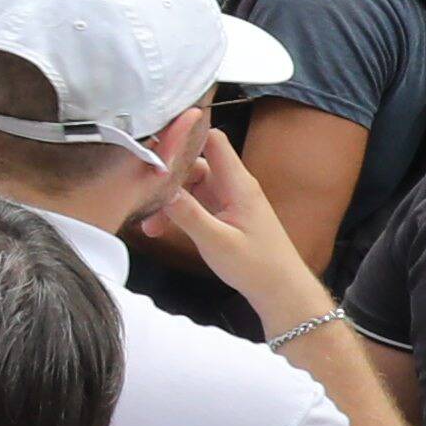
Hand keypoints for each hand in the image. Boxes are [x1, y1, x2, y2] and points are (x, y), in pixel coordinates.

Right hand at [135, 107, 333, 326]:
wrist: (282, 291)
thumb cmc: (257, 266)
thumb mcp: (217, 241)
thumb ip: (187, 213)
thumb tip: (159, 187)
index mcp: (238, 184)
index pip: (212, 140)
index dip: (187, 134)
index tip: (156, 142)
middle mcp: (233, 186)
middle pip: (194, 164)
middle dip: (167, 177)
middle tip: (143, 197)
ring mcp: (229, 200)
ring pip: (191, 186)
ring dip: (169, 199)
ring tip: (150, 225)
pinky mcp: (225, 214)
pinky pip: (195, 202)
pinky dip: (178, 212)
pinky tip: (162, 229)